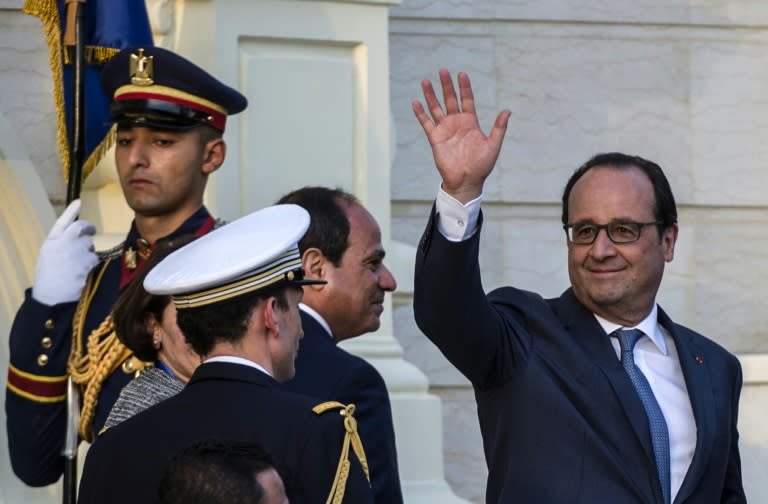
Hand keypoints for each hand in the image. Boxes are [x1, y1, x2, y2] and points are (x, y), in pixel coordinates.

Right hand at [32, 199, 98, 305]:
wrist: (51, 295)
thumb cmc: (50, 278)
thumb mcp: (49, 256)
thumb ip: (60, 245)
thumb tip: (75, 238)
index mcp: (51, 241)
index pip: (62, 222)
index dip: (71, 211)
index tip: (78, 202)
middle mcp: (62, 242)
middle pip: (80, 228)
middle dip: (88, 228)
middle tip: (92, 231)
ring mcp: (74, 250)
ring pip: (89, 245)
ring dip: (88, 253)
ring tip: (77, 266)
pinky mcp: (85, 260)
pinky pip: (94, 259)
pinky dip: (91, 265)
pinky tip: (82, 273)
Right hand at [412, 69, 510, 202]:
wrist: (467, 181)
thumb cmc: (482, 166)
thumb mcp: (493, 145)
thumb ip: (499, 128)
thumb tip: (508, 110)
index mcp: (470, 122)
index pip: (466, 100)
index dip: (464, 87)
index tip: (461, 74)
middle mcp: (456, 123)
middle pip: (450, 99)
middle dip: (446, 85)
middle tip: (442, 70)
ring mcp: (445, 130)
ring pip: (436, 108)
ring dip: (431, 95)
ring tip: (426, 81)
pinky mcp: (435, 138)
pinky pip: (426, 123)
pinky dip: (420, 113)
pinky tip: (415, 102)